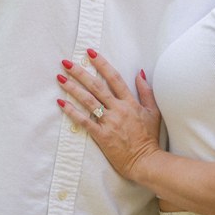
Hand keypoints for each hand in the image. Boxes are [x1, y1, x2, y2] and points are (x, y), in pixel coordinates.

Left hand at [56, 50, 161, 182]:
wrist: (145, 161)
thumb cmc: (149, 137)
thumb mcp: (153, 112)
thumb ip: (146, 91)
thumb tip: (139, 72)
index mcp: (130, 102)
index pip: (114, 78)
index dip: (102, 64)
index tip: (90, 53)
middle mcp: (118, 109)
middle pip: (96, 86)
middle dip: (80, 72)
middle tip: (66, 63)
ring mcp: (109, 122)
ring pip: (88, 101)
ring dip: (73, 88)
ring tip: (60, 78)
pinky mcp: (101, 135)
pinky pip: (84, 121)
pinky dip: (72, 112)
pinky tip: (61, 103)